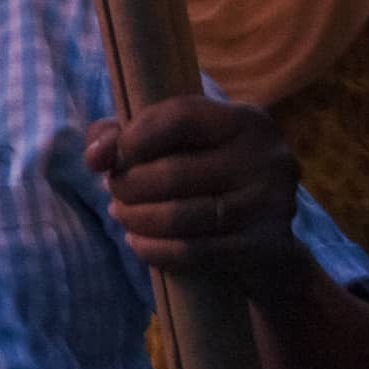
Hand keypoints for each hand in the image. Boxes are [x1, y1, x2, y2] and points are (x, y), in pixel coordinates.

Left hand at [85, 96, 305, 300]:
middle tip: (114, 191)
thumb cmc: (208, 177)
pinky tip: (137, 242)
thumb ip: (125, 134)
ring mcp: (272, 205)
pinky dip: (155, 249)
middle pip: (174, 172)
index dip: (131, 138)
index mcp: (246, 120)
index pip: (179, 117)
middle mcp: (268, 158)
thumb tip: (96, 156)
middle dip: (128, 185)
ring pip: (180, 216)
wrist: (267, 242)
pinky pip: (194, 251)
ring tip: (121, 214)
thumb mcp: (176, 144)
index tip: (105, 158)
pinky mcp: (265, 247)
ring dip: (136, 218)